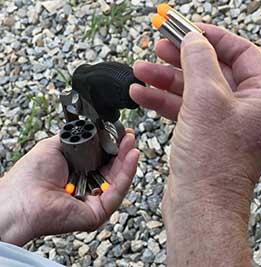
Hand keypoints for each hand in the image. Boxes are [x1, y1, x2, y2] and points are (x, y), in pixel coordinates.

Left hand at [0, 133, 138, 245]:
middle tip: (129, 136)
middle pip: (114, 168)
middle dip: (123, 150)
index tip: (121, 133)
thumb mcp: (56, 145)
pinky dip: (126, 174)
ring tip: (131, 143)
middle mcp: (89, 186)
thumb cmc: (31, 176)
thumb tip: (95, 129)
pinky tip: (131, 157)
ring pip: (119, 179)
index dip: (113, 145)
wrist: (21, 198)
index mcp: (80, 172)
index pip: (104, 158)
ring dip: (127, 160)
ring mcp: (95, 199)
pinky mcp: (99, 212)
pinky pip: (117, 192)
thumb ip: (77, 137)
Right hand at [130, 24, 260, 265]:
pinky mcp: (207, 137)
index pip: (242, 53)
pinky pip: (187, 111)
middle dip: (182, 60)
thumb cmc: (211, 159)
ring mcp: (227, 125)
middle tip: (157, 47)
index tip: (187, 29)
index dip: (213, 38)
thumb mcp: (206, 99)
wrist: (199, 207)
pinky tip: (140, 94)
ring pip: (196, 92)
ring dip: (166, 81)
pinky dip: (165, 101)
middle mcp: (250, 111)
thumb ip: (200, 61)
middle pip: (214, 72)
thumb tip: (193, 38)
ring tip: (139, 71)